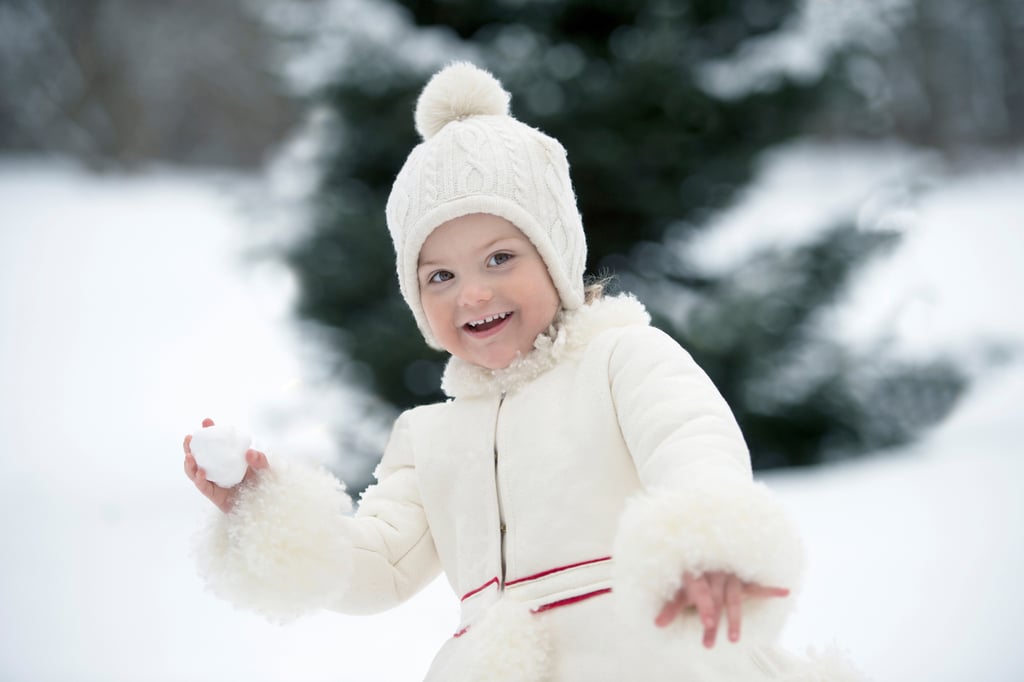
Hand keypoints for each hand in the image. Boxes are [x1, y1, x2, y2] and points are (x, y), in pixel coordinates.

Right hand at [183, 418, 268, 512]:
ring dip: (189, 463)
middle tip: (189, 437)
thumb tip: (249, 453)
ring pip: (195, 471)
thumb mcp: (265, 469)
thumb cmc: (263, 485)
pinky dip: (199, 479)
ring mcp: (214, 481)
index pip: (217, 442)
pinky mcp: (213, 495)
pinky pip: (203, 486)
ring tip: (189, 455)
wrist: (264, 505)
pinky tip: (200, 472)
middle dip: (192, 446)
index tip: (206, 422)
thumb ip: (260, 460)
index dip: (210, 431)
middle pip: (200, 455)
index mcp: (229, 458)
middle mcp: (218, 468)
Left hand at [655, 571, 788, 647]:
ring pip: (734, 598)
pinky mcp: (743, 579)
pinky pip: (757, 585)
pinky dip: (770, 589)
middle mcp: (715, 571)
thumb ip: (671, 607)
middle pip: (716, 600)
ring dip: (734, 618)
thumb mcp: (680, 589)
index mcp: (698, 571)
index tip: (707, 622)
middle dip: (713, 622)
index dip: (704, 606)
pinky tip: (784, 592)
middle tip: (709, 643)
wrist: (704, 550)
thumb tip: (656, 624)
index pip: (701, 590)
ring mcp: (730, 574)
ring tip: (734, 638)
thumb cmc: (692, 575)